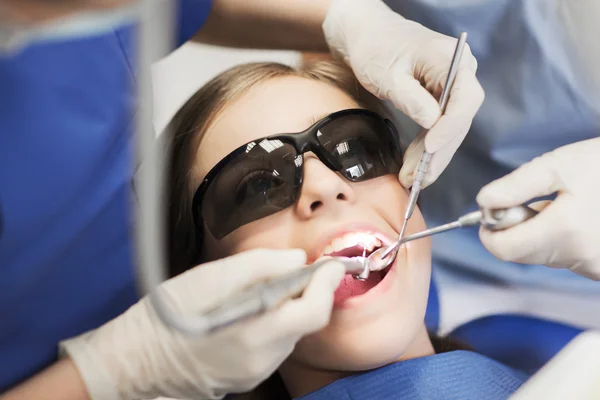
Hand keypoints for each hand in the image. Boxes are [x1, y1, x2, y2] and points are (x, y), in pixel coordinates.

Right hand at [60, 249, 344, 398]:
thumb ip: (259, 265)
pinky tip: (250, 311)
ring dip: (288, 308)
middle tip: (297, 269)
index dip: (326, 285)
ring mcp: (257, 371)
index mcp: (255, 333)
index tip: (330, 265)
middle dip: (308, 293)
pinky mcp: (250, 376)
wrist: (138, 359)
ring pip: (291, 333)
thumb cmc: (168, 315)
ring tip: (263, 288)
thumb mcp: (210, 278)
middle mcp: (263, 358)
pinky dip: (274, 323)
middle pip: (305, 322)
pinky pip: (275, 344)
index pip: (313, 312)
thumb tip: (296, 260)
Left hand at [322, 0, 483, 187]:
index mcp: (451, 59)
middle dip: (437, 153)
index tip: (430, 148)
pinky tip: (413, 167)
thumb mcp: (387, 73)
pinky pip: (438, 128)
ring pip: (449, 130)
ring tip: (411, 180)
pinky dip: (425, 149)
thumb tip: (432, 122)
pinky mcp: (441, 99)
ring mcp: (452, 88)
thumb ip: (410, 97)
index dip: (450, 127)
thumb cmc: (376, 48)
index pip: (465, 99)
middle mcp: (460, 74)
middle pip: (459, 120)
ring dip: (430, 158)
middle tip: (418, 178)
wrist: (368, 36)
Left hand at [476, 138, 599, 280]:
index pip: (503, 249)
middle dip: (518, 229)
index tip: (492, 213)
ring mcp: (596, 268)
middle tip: (539, 201)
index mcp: (564, 231)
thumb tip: (482, 203)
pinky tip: (584, 219)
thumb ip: (516, 186)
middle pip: (522, 254)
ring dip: (542, 234)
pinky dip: (564, 241)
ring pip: (545, 256)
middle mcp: (581, 258)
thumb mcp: (559, 165)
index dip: (489, 232)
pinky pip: (568, 258)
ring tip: (569, 205)